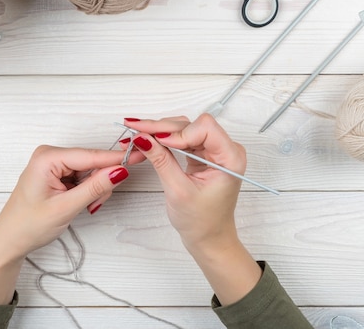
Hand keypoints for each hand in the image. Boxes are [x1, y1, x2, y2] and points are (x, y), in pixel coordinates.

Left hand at [0, 145, 141, 304]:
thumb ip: (95, 187)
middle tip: (94, 204)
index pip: (90, 155)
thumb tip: (119, 170)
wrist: (9, 241)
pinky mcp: (56, 173)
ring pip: (89, 171)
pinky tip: (79, 203)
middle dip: (99, 183)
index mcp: (47, 158)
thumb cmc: (28, 225)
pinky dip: (86, 191)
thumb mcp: (66, 207)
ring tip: (83, 207)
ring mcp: (53, 164)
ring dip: (93, 190)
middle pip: (92, 162)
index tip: (139, 155)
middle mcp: (50, 155)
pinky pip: (82, 177)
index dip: (116, 158)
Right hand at [123, 114, 261, 304]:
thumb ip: (161, 161)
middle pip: (190, 124)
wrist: (209, 238)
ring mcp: (213, 150)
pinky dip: (162, 140)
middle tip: (133, 130)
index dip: (178, 132)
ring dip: (158, 132)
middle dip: (161, 128)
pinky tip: (145, 141)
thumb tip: (141, 138)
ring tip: (135, 136)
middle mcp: (224, 149)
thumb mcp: (178, 191)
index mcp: (230, 158)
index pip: (204, 127)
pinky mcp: (202, 153)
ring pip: (182, 128)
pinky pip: (181, 138)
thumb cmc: (202, 222)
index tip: (157, 142)